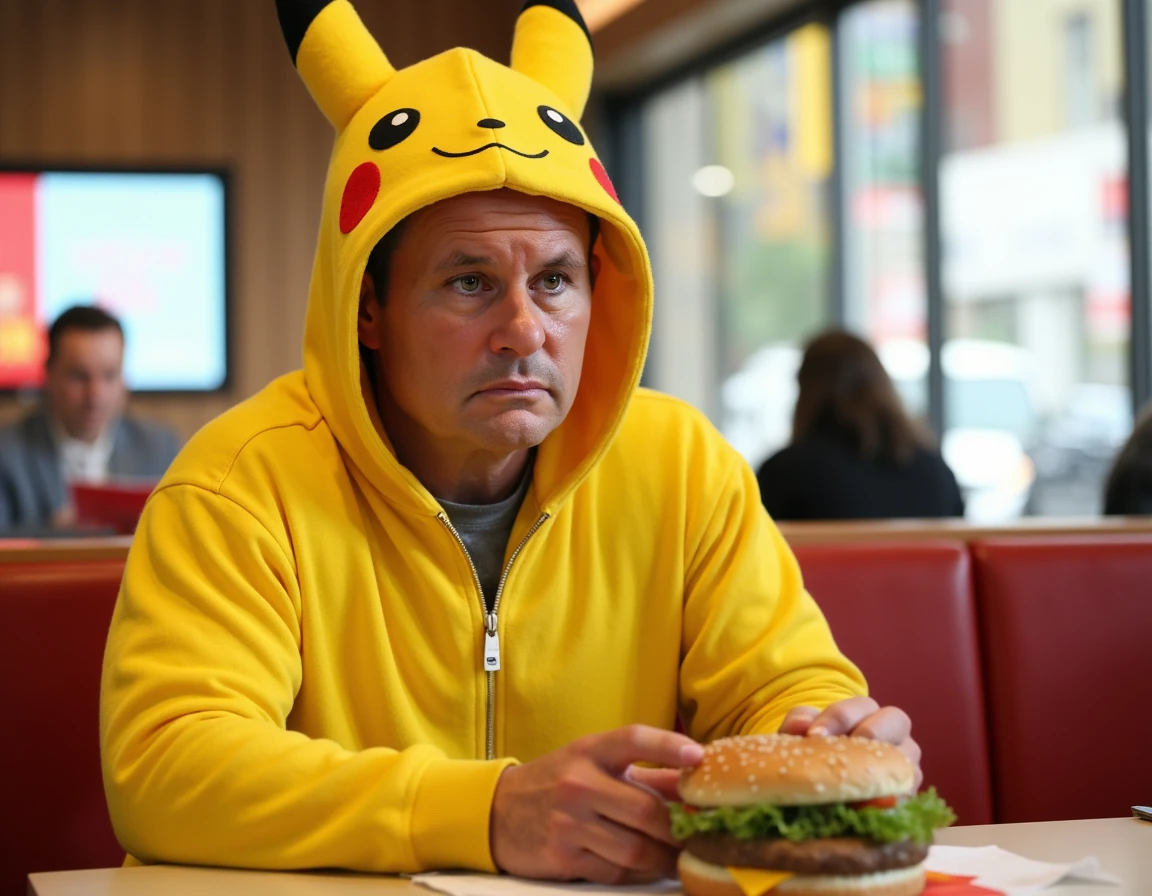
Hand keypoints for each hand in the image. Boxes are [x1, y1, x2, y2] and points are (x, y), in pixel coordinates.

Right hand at [490, 725, 703, 882]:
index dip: (669, 745)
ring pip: (635, 849)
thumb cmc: (558, 782)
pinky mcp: (562, 858)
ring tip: (681, 858)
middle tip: (700, 835)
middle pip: (645, 810)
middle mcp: (578, 783)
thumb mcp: (595, 763)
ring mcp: (568, 823)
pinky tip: (647, 867)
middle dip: (679, 829)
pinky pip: (615, 872)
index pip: (633, 739)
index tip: (698, 757)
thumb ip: (647, 772)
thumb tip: (698, 779)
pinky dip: (639, 873)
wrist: (498, 812)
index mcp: (589, 751)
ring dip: (665, 858)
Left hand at [778, 697, 922, 790]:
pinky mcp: (909, 790)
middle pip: (897, 720)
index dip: (838, 718)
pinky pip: (908, 791)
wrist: (827, 781)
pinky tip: (862, 806)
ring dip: (883, 768)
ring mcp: (906, 759)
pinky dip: (888, 798)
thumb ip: (798, 723)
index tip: (814, 735)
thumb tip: (802, 725)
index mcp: (868, 711)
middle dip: (869, 732)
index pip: (861, 705)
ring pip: (907, 755)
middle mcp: (894, 730)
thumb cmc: (818, 749)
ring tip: (854, 782)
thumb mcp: (804, 733)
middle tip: (844, 752)